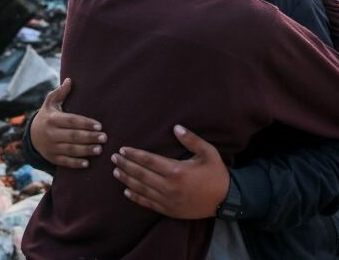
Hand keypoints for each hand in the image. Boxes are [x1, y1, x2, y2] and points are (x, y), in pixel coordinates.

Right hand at [29, 78, 106, 167]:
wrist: (32, 136)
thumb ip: (60, 93)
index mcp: (53, 119)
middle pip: (73, 136)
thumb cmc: (47, 116)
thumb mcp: (50, 103)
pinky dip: (76, 163)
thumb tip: (70, 80)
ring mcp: (51, 147)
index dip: (86, 123)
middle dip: (90, 137)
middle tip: (104, 138)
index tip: (100, 125)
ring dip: (86, 150)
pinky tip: (87, 163)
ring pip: (71, 150)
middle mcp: (51, 134)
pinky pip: (65, 162)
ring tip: (100, 149)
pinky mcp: (52, 158)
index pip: (72, 121)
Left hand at [111, 125, 228, 218]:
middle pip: (141, 174)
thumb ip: (191, 139)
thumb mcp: (208, 152)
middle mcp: (169, 186)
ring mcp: (167, 200)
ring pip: (141, 189)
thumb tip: (176, 127)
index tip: (123, 149)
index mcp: (176, 170)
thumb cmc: (216, 173)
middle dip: (125, 165)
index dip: (134, 154)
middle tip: (114, 157)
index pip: (148, 161)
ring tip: (115, 171)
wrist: (225, 200)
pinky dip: (135, 197)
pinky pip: (147, 203)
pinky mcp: (168, 210)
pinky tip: (126, 191)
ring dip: (126, 180)